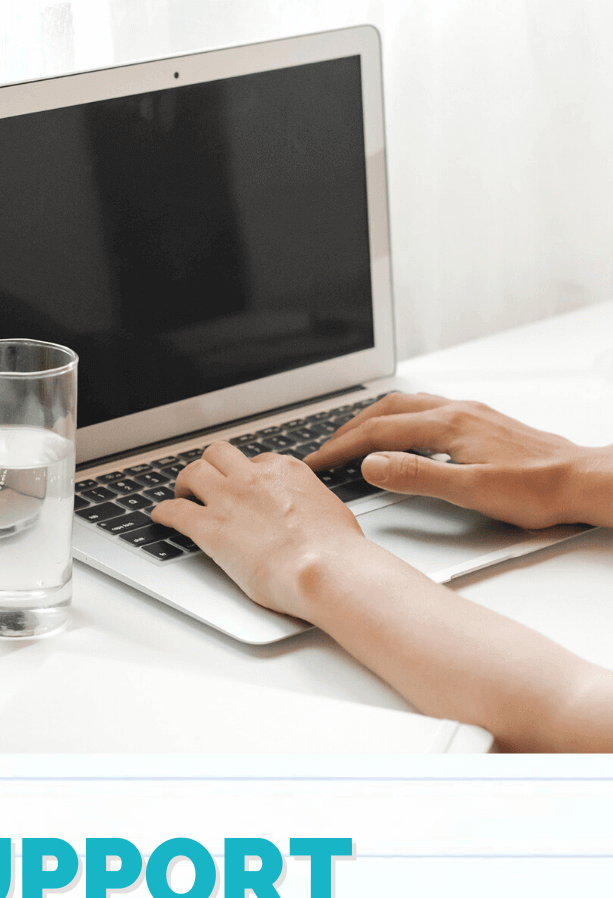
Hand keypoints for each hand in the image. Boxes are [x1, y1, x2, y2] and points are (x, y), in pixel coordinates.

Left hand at [150, 441, 368, 618]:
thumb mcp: (332, 514)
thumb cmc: (336, 551)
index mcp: (286, 472)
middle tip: (206, 482)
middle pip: (219, 455)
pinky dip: (164, 512)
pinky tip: (160, 517)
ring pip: (193, 472)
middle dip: (211, 467)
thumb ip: (313, 508)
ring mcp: (229, 499)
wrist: (324, 568)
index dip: (247, 475)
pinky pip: (175, 510)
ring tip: (182, 494)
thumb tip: (315, 516)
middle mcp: (254, 477)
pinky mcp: (210, 527)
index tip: (244, 487)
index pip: (258, 461)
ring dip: (184, 483)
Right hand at [305, 392, 610, 528]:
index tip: (316, 462)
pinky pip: (428, 411)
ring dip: (374, 420)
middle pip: (388, 411)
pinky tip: (404, 434)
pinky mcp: (481, 421)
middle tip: (324, 450)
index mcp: (449, 425)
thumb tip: (372, 465)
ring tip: (353, 438)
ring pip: (408, 406)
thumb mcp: (469, 491)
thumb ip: (417, 476)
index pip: (379, 433)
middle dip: (349, 429)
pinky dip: (401, 420)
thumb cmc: (535, 489)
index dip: (341, 448)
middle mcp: (458, 411)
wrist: (581, 480)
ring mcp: (471, 413)